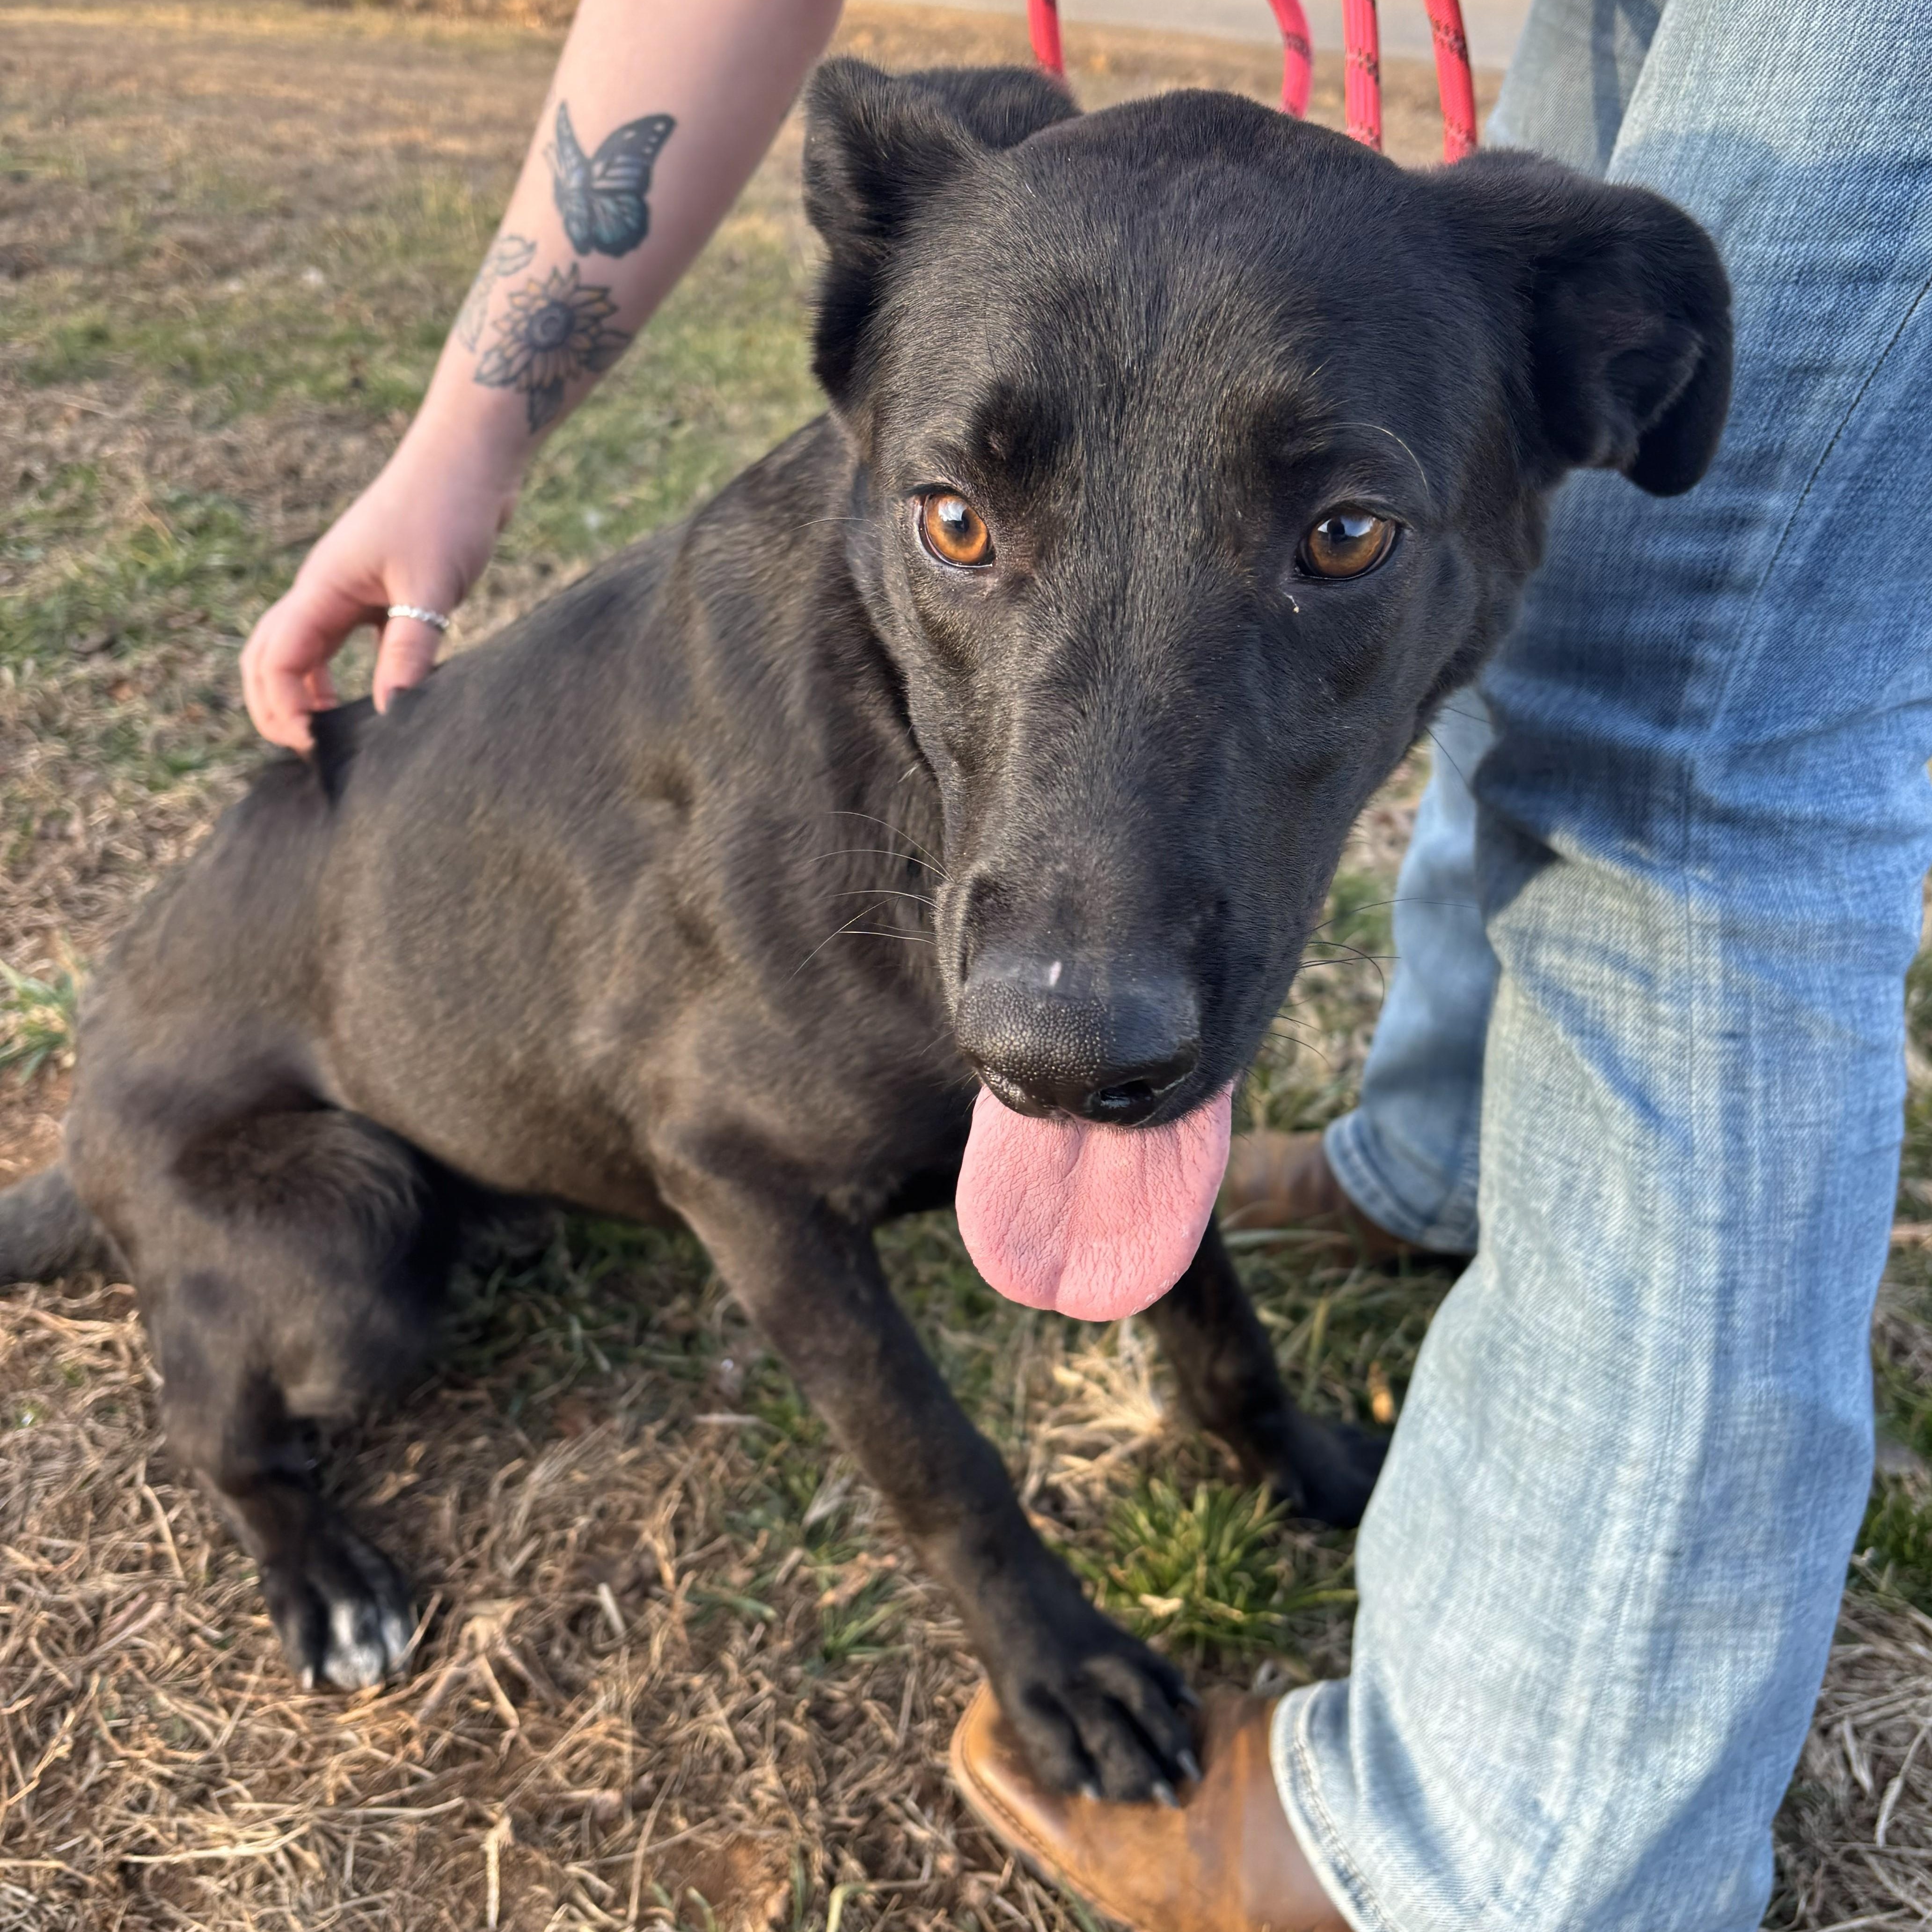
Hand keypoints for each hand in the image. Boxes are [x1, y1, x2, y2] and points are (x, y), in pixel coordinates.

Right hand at [241, 439, 516, 750]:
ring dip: (307, 693)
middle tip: (308, 753)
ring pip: (306, 650)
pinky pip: (346, 640)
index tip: (314, 749)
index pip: (276, 660)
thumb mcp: (431, 588)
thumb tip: (391, 714)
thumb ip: (410, 650)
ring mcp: (349, 588)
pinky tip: (377, 700)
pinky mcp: (380, 589)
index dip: (282, 709)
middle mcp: (324, 589)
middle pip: (271, 656)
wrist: (472, 458)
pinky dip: (347, 673)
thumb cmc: (448, 509)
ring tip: (333, 738)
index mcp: (322, 588)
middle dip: (275, 706)